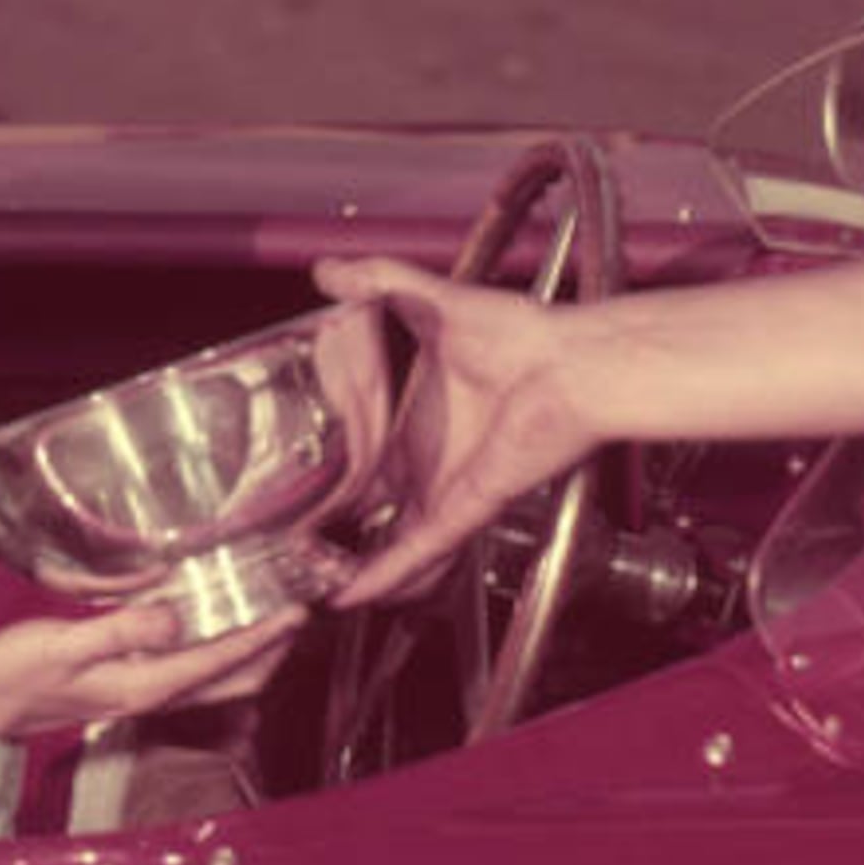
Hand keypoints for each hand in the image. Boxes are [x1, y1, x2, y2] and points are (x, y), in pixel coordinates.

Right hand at [0, 598, 306, 740]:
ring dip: (252, 652)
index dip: (263, 636)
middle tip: (301, 610)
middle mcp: (154, 695)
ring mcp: (145, 693)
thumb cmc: (17, 674)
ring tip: (275, 617)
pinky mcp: (133, 684)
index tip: (295, 611)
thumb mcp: (64, 644)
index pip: (222, 661)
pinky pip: (194, 671)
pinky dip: (219, 650)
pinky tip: (218, 624)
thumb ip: (121, 630)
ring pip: (219, 679)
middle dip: (273, 649)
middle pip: (235, 679)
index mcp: (145, 685)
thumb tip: (172, 617)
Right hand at [310, 255, 594, 602]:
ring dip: (359, 570)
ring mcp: (450, 487)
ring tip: (313, 592)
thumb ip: (378, 282)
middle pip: (378, 509)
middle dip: (338, 534)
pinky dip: (386, 574)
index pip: (370, 458)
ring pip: (396, 545)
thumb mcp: (434, 302)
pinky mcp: (467, 504)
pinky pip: (421, 549)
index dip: (334, 475)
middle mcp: (435, 460)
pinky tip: (352, 595)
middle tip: (291, 550)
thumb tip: (328, 269)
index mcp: (425, 419)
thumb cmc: (524, 336)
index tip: (294, 487)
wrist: (572, 364)